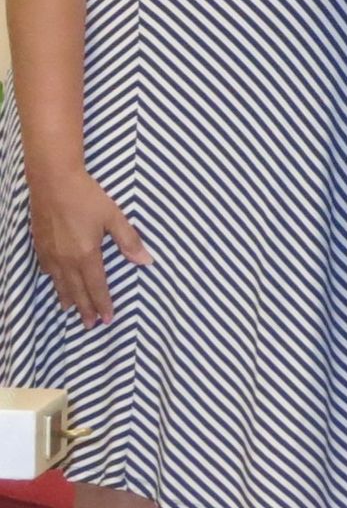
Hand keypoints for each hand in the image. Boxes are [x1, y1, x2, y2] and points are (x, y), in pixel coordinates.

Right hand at [28, 166, 150, 325]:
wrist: (53, 181)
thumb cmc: (88, 197)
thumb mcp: (114, 217)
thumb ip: (129, 241)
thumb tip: (146, 261)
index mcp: (86, 255)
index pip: (97, 287)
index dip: (103, 304)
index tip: (107, 319)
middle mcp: (66, 259)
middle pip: (77, 291)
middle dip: (85, 309)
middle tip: (89, 326)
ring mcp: (50, 253)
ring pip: (59, 283)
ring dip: (67, 298)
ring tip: (71, 311)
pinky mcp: (39, 245)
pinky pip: (47, 269)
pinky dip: (53, 280)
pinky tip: (55, 282)